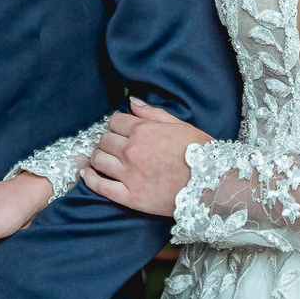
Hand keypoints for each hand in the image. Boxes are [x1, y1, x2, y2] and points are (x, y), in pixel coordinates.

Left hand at [81, 100, 209, 214]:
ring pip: (99, 160)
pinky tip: (87, 174)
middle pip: (104, 140)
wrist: (212, 184)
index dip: (118, 125)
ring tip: (104, 159)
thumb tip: (131, 101)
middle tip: (115, 146)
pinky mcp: (130, 196)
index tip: (122, 131)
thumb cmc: (201, 152)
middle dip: (108, 141)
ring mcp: (129, 174)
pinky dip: (90, 179)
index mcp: (143, 130)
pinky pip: (100, 186)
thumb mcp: (180, 125)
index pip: (115, 122)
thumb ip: (152, 113)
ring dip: (99, 157)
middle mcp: (132, 150)